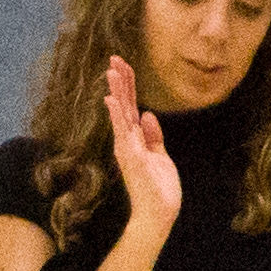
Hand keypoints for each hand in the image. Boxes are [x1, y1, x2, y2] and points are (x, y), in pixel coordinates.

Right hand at [102, 56, 180, 228]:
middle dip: (120, 81)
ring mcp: (127, 148)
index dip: (127, 85)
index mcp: (134, 139)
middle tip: (114, 58)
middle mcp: (127, 141)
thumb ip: (153, 135)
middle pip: (123, 104)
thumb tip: (148, 114)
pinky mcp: (131, 157)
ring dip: (116, 92)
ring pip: (121, 114)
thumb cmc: (159, 188)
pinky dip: (117, 115)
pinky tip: (112, 100)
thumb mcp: (160, 155)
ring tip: (111, 71)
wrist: (159, 212)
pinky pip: (123, 132)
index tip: (122, 64)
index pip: (130, 106)